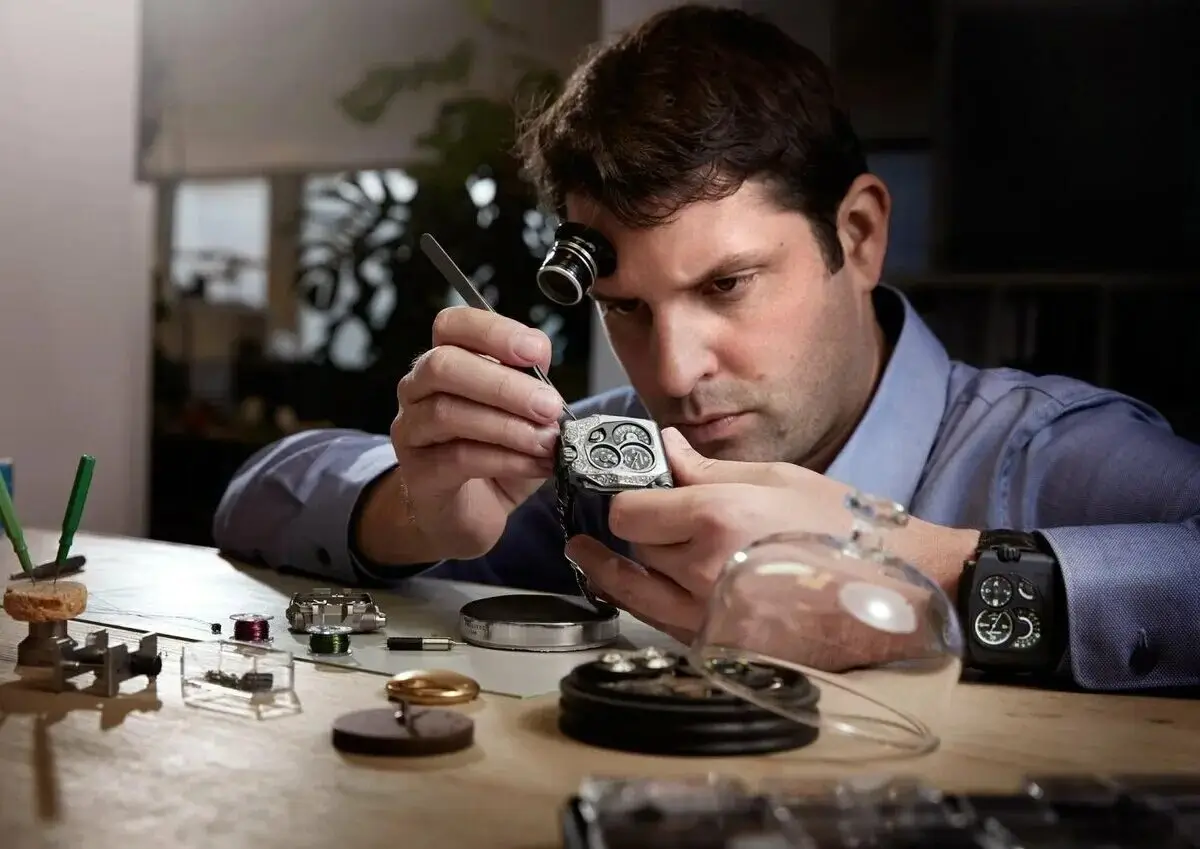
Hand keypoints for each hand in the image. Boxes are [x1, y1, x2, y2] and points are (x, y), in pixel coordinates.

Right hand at [390, 306, 565, 558]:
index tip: (536, 351)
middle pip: (444, 365)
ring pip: (448, 412)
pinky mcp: (418, 474)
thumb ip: (532, 387)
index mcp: (445, 361)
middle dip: (503, 383)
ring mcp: (411, 431)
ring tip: (547, 440)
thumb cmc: (495, 455)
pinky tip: (536, 464)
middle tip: (549, 405)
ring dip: (508, 426)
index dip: (493, 331)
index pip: (452, 325)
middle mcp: (418, 389)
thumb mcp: (522, 414)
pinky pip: (458, 458)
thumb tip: (546, 373)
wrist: (467, 514)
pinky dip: (505, 459)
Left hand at [567, 429, 966, 671]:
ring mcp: (710, 616)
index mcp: (717, 517)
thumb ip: (707, 468)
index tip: (634, 494)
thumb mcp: (776, 479)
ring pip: (638, 593)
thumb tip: (663, 448)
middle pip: (637, 550)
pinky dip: (647, 604)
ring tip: (587, 556)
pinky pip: (664, 624)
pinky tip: (639, 589)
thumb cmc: (843, 528)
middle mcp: (704, 570)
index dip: (627, 500)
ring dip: (618, 573)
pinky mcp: (721, 647)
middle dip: (641, 532)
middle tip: (645, 517)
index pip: (629, 513)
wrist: (894, 594)